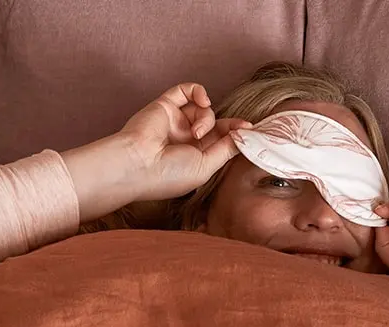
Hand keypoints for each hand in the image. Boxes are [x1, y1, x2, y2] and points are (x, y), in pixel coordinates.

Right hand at [62, 83, 250, 221]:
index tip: (251, 131)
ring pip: (203, 109)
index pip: (220, 142)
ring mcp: (175, 122)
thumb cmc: (169, 174)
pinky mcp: (165, 105)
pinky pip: (186, 91)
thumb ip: (225, 150)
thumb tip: (245, 137)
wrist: (138, 163)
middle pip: (215, 124)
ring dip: (206, 118)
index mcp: (194, 158)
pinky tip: (203, 100)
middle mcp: (184, 139)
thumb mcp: (205, 167)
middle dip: (229, 125)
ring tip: (196, 131)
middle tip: (242, 127)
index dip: (236, 135)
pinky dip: (198, 91)